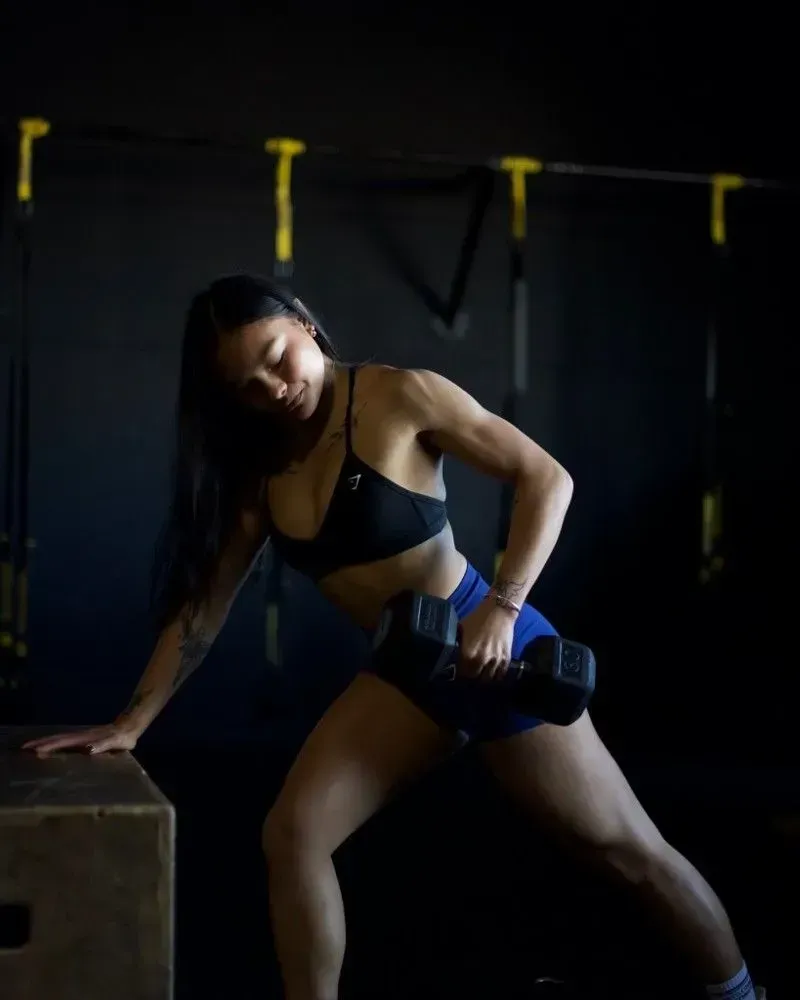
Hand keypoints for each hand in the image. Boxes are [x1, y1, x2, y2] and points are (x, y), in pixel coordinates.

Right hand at [21, 721, 140, 756]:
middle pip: (58, 738)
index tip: (35, 750)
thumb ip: (103, 745)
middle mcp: (81, 736)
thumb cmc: (124, 737)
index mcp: (86, 738)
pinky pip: (67, 741)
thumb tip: (88, 749)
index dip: (49, 746)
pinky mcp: (85, 738)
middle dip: (41, 743)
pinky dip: (56, 743)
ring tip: (32, 747)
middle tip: (25, 748)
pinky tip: (51, 748)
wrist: (130, 725)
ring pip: (61, 738)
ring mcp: (83, 736)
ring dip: (46, 742)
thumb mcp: (116, 742)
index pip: (64, 742)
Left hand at [457, 597, 516, 680]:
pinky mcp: (506, 659)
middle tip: (469, 674)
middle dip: (470, 678)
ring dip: (483, 678)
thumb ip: (455, 645)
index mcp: (468, 653)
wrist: (499, 611)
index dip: (459, 675)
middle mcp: (481, 659)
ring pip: (487, 679)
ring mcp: (495, 661)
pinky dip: (495, 676)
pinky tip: (490, 672)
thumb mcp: (461, 630)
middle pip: (474, 679)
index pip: (461, 674)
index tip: (459, 673)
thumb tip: (448, 655)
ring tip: (480, 674)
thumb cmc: (477, 619)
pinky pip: (500, 675)